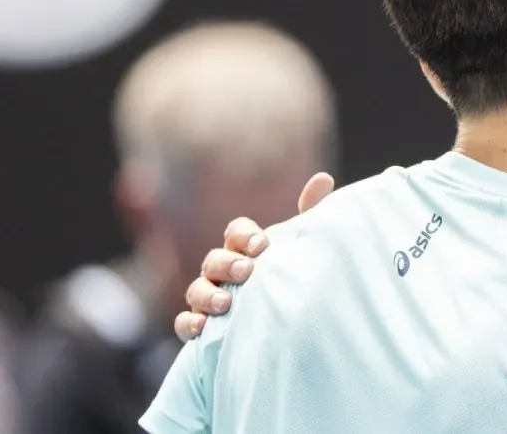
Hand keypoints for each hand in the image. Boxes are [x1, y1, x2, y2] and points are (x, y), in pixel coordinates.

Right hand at [172, 172, 335, 340]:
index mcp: (246, 248)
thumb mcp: (303, 247)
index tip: (262, 245)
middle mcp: (224, 271)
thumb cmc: (293, 277)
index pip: (236, 232)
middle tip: (246, 271)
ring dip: (207, 294)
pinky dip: (188, 323)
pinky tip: (201, 327)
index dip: (245, 235)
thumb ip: (311, 215)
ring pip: (196, 289)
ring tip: (226, 303)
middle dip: (227, 263)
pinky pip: (184, 323)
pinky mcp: (203, 327)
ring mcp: (210, 298)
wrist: (293, 323)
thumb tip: (323, 178)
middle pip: (214, 259)